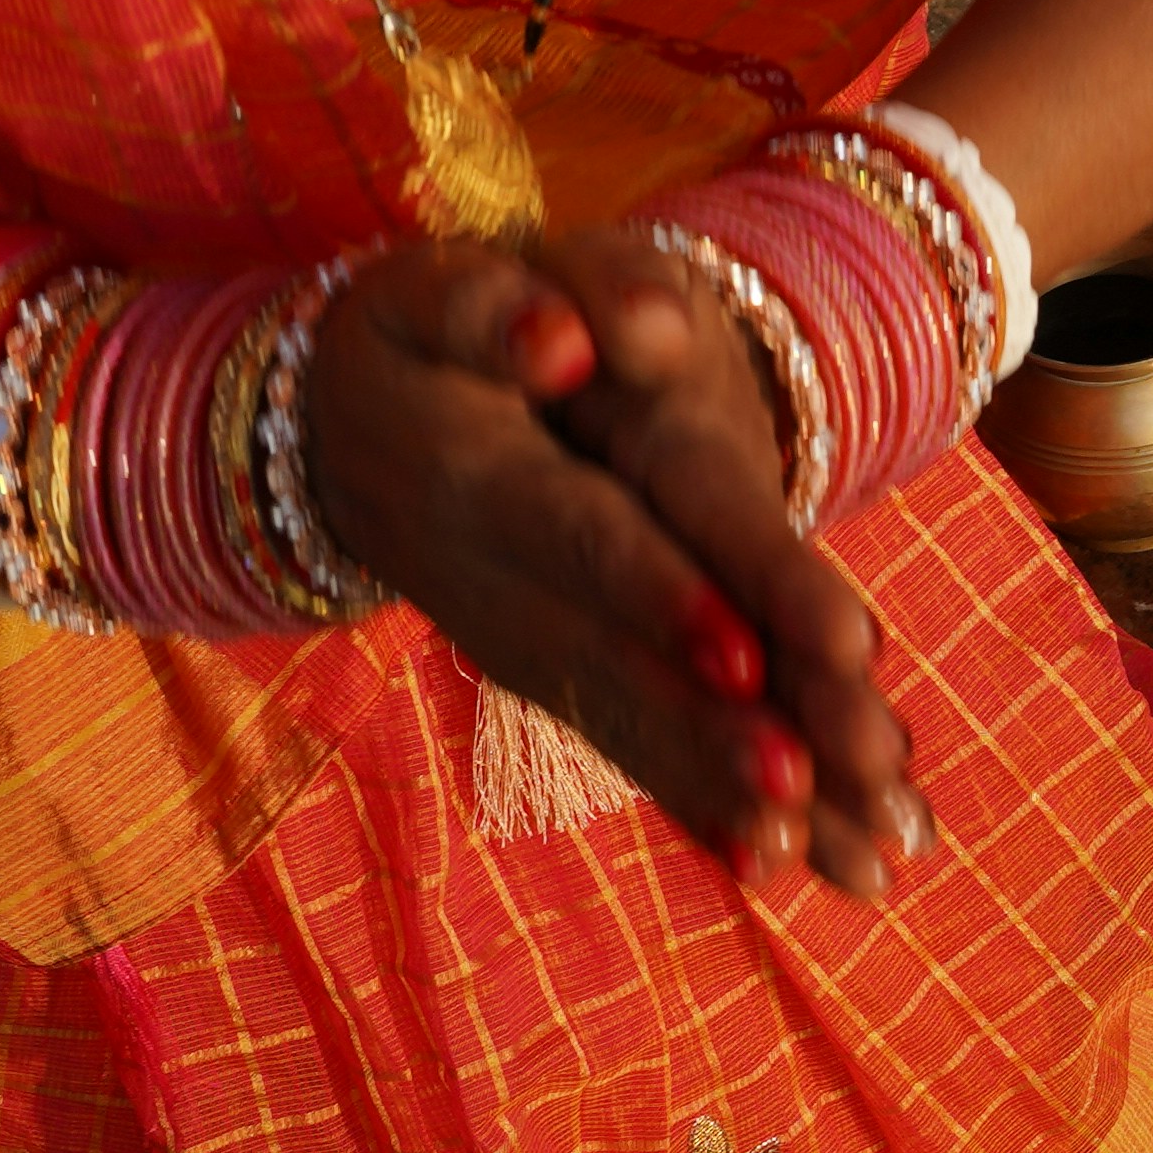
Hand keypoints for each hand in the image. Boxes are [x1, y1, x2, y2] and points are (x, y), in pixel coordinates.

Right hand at [304, 235, 931, 897]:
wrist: (335, 428)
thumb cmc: (416, 338)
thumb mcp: (440, 290)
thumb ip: (500, 308)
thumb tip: (572, 340)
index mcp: (480, 475)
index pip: (580, 536)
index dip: (656, 595)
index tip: (745, 655)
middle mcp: (498, 584)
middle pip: (616, 660)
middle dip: (709, 729)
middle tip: (802, 790)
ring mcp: (522, 645)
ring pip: (626, 722)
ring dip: (716, 789)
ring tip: (816, 853)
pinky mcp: (552, 676)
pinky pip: (624, 745)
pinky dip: (698, 807)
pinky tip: (786, 862)